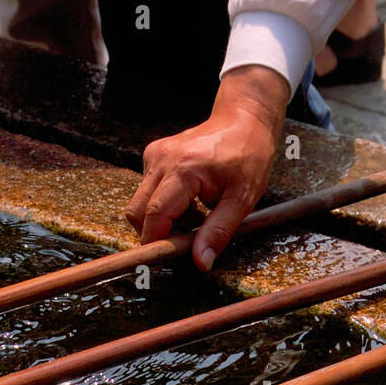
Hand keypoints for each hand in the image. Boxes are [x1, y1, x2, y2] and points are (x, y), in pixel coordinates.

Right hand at [125, 65, 288, 269]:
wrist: (243, 121)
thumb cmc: (248, 158)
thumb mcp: (242, 200)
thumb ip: (218, 232)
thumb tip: (200, 263)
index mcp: (184, 170)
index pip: (154, 215)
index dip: (156, 243)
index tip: (166, 262)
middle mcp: (162, 160)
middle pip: (137, 212)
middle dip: (157, 234)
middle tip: (189, 237)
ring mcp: (154, 155)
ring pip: (140, 204)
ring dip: (163, 220)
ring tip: (196, 214)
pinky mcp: (153, 155)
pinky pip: (147, 191)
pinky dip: (164, 205)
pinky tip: (189, 200)